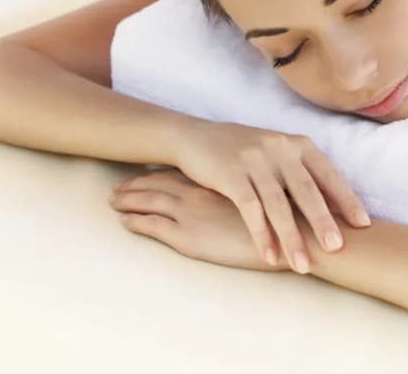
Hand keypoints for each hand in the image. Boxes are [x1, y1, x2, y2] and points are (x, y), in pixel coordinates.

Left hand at [110, 169, 289, 271]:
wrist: (294, 235)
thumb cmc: (292, 218)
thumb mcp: (272, 196)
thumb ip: (254, 191)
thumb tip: (251, 192)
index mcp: (219, 179)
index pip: (183, 172)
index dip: (162, 172)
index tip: (146, 172)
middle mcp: (202, 190)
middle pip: (160, 182)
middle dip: (137, 183)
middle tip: (119, 185)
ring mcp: (192, 211)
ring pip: (150, 201)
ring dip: (128, 200)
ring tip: (112, 200)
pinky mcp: (188, 235)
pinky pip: (152, 225)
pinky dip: (135, 222)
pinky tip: (124, 222)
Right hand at [159, 121, 371, 273]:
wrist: (196, 138)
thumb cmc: (243, 153)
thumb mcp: (277, 155)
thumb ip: (300, 175)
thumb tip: (333, 210)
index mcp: (298, 145)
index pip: (328, 174)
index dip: (347, 199)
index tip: (363, 224)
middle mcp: (280, 149)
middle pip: (307, 190)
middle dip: (323, 221)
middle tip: (337, 248)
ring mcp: (254, 160)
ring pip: (278, 204)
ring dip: (291, 237)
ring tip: (302, 265)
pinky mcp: (230, 174)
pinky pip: (250, 208)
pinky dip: (261, 234)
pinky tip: (270, 256)